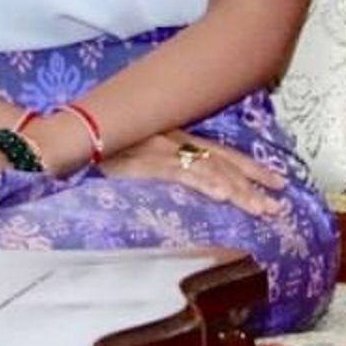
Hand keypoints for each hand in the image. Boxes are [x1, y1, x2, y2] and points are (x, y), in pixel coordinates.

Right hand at [100, 130, 285, 216]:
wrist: (66, 140)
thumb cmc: (96, 151)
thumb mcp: (134, 157)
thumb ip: (160, 167)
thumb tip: (192, 186)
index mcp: (172, 138)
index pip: (220, 152)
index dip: (250, 167)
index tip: (278, 180)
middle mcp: (170, 139)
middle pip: (221, 161)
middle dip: (253, 182)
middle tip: (279, 203)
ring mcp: (158, 149)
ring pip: (208, 169)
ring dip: (237, 189)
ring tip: (260, 207)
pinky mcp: (143, 161)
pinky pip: (180, 173)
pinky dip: (204, 183)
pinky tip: (223, 195)